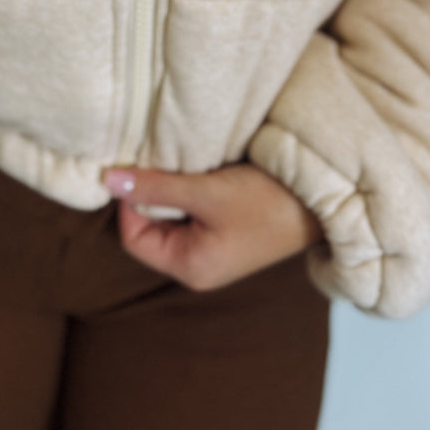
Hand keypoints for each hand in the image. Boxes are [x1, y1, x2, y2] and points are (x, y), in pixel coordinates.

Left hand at [102, 162, 323, 291]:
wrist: (322, 200)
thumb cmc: (267, 201)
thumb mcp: (207, 191)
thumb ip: (156, 186)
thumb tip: (107, 180)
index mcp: (190, 268)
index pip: (133, 237)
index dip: (131, 202)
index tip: (141, 168)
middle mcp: (198, 265)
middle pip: (149, 227)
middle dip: (151, 194)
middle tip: (162, 161)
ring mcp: (213, 249)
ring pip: (170, 216)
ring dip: (171, 189)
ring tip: (184, 164)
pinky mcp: (226, 231)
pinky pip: (191, 211)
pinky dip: (188, 190)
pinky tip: (200, 170)